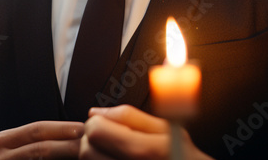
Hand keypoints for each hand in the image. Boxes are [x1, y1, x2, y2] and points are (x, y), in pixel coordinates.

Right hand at [0, 121, 84, 158]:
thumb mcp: (5, 150)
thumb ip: (29, 144)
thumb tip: (67, 140)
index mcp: (3, 140)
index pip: (38, 129)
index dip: (63, 128)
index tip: (85, 129)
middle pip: (39, 145)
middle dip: (68, 144)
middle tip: (90, 144)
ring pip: (36, 157)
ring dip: (61, 157)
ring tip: (82, 156)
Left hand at [79, 105, 212, 159]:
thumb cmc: (181, 155)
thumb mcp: (167, 128)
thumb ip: (129, 116)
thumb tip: (95, 112)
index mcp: (146, 151)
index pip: (96, 132)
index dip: (97, 122)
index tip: (106, 122)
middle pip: (86, 151)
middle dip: (92, 139)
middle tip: (108, 138)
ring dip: (93, 154)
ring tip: (113, 150)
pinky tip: (114, 158)